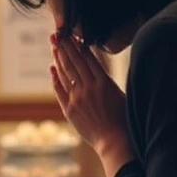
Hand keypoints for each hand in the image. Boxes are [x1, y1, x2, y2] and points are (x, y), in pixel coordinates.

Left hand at [50, 33, 129, 156]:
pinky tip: (52, 68)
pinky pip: (59, 90)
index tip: (72, 34)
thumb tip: (97, 65)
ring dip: (58, 57)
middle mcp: (89, 88)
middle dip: (65, 46)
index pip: (88, 58)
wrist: (116, 142)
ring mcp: (78, 98)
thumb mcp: (120, 94)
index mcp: (104, 82)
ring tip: (54, 44)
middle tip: (58, 34)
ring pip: (66, 73)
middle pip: (74, 62)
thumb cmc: (124, 119)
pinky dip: (55, 78)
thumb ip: (107, 80)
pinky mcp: (69, 109)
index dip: (78, 45)